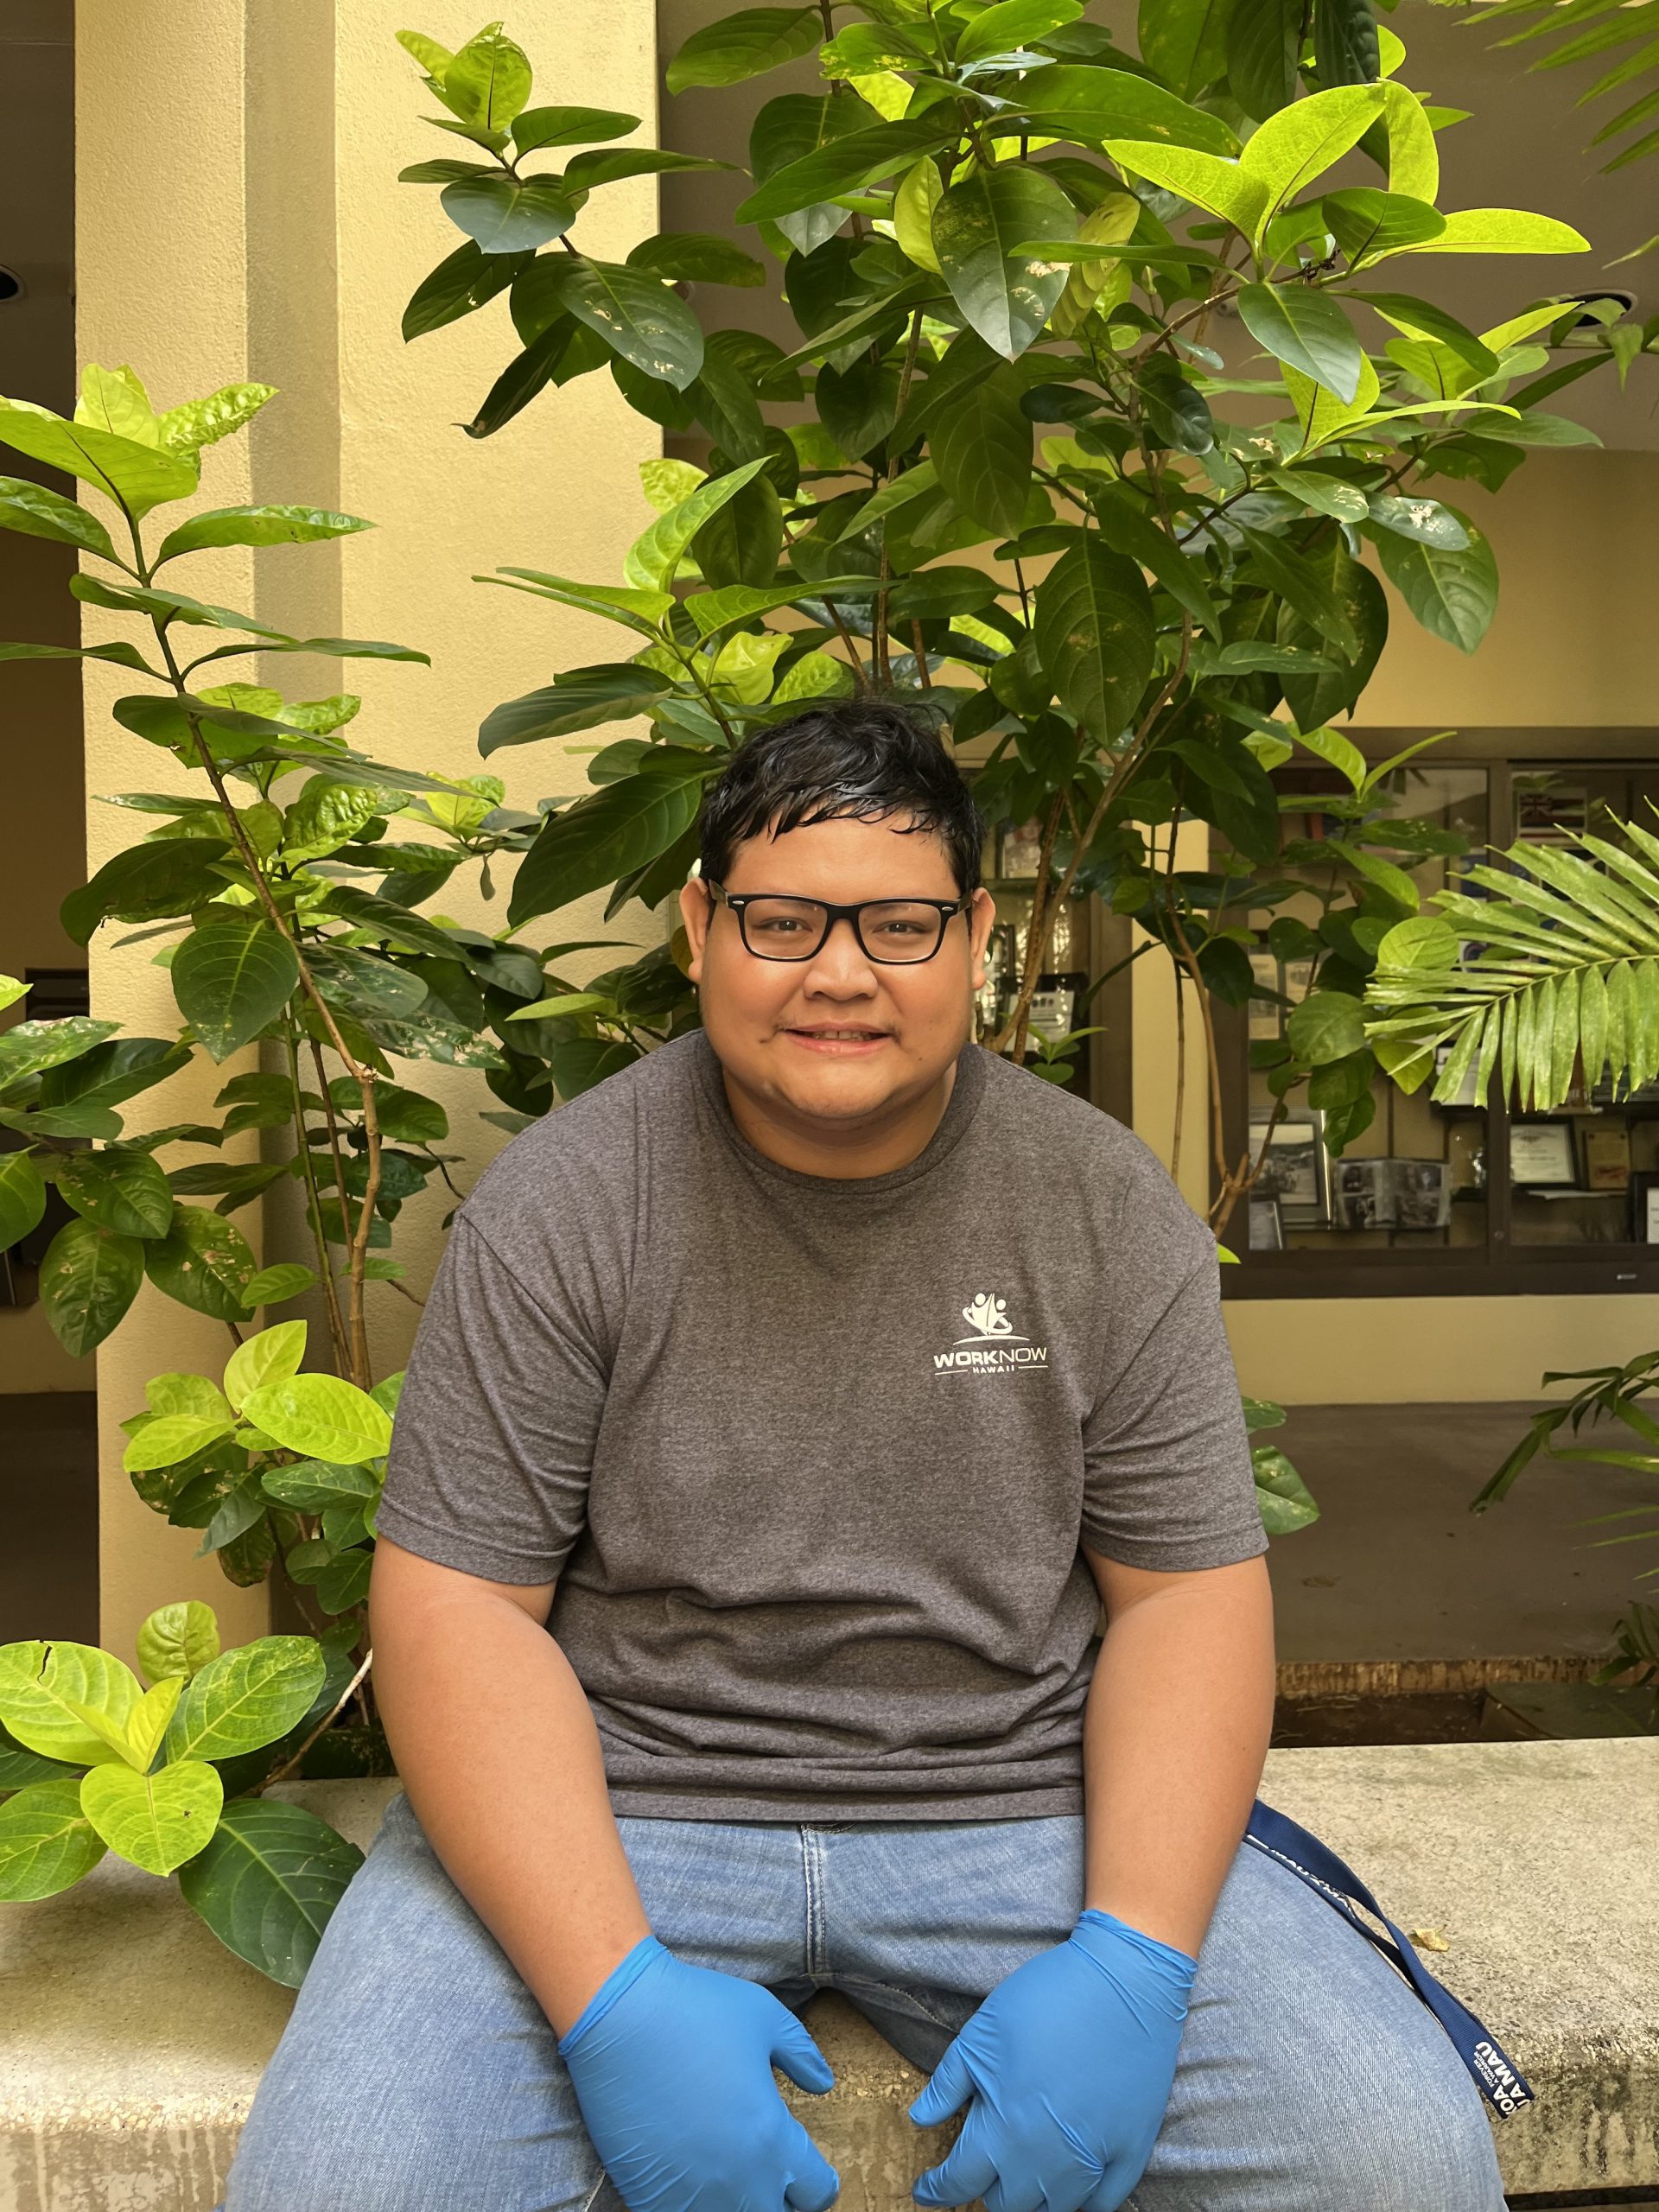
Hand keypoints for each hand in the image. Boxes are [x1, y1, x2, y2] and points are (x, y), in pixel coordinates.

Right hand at [558, 1934, 840, 2211]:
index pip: (815, 2191)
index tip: (808, 2166)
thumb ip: (802, 2055)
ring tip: (732, 2176)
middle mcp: (736, 2180)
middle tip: (773, 2173)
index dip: (817, 2180)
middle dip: (782, 2200)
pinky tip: (692, 2178)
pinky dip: (695, 2205)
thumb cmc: (696, 2008)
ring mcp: (690, 2193)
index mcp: (771, 2139)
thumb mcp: (765, 2018)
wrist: (619, 2014)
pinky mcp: (648, 2195)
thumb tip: (823, 2084)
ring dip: (738, 2204)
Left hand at [908, 1910, 1195, 2211]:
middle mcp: (1046, 2157)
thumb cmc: (1048, 1998)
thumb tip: (919, 2120)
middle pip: (1007, 2205)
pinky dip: (1082, 2203)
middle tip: (979, 2171)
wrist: (1125, 1979)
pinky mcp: (1131, 2151)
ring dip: (1031, 2201)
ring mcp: (1093, 2159)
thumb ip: (948, 2083)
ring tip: (1020, 2181)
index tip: (925, 2189)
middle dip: (986, 2190)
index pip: (960, 2182)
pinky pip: (1103, 2205)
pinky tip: (1070, 2188)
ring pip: (1054, 2211)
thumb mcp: (982, 2032)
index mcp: (1003, 2128)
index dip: (937, 2189)